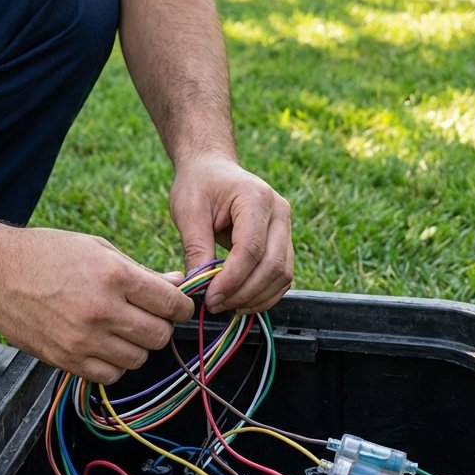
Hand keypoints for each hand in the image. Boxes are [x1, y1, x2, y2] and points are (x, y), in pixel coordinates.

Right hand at [0, 227, 192, 384]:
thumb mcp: (98, 248)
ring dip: (137, 346)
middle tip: (148, 316)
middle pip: (159, 335)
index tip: (177, 305)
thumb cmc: (48, 254)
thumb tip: (177, 283)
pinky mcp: (66, 360)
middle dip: (160, 326)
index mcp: (114, 276)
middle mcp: (102, 310)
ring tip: (121, 328)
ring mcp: (83, 340)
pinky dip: (114, 364)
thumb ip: (140, 271)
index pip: (171, 304)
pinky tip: (104, 344)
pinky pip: (110, 376)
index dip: (181, 306)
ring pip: (138, 359)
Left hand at [169, 155, 292, 314]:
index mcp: (256, 198)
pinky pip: (282, 276)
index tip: (210, 297)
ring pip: (283, 275)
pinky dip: (264, 294)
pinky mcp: (284, 241)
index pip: (251, 249)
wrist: (212, 169)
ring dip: (256, 298)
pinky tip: (240, 300)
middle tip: (215, 305)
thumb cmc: (198, 185)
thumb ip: (196, 248)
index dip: (232, 280)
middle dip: (244, 293)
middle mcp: (279, 211)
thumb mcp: (188, 211)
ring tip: (226, 305)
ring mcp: (286, 226)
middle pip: (273, 265)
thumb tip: (198, 288)